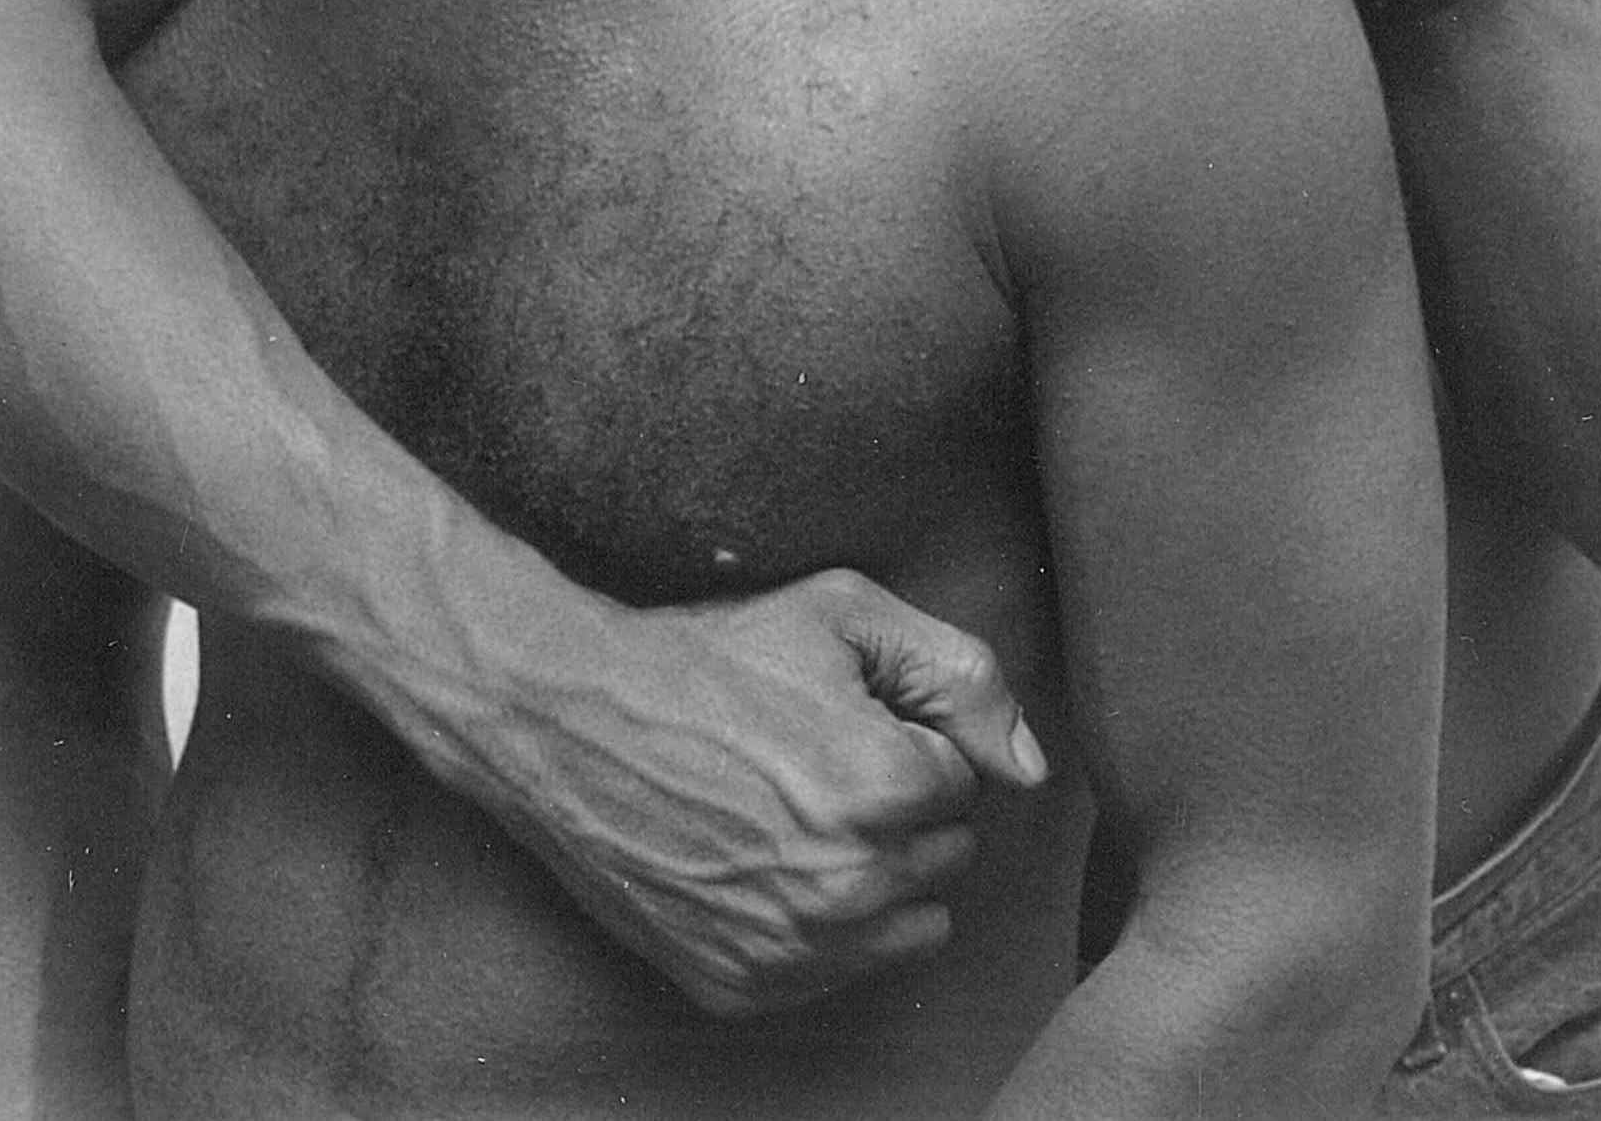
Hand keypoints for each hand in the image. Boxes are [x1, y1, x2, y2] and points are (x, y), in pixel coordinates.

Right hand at [484, 570, 1045, 1018]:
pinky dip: (817, 925)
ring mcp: (793, 945)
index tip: (843, 720)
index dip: (908, 742)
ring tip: (795, 813)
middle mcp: (847, 883)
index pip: (963, 783)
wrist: (569, 724)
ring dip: (874, 873)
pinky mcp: (744, 984)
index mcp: (884, 787)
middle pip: (944, 857)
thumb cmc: (708, 658)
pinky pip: (837, 970)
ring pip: (906, 923)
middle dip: (900, 809)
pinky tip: (761, 862)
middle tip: (815, 762)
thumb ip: (965, 677)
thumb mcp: (844, 615)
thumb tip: (1031, 768)